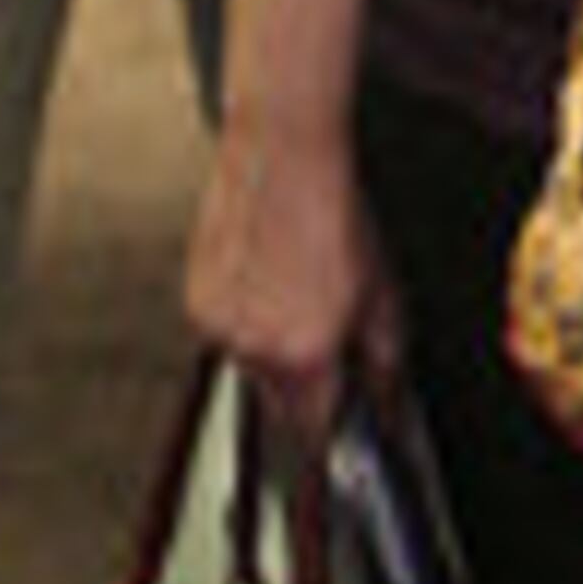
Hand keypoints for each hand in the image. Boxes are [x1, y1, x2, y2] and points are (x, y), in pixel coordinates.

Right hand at [187, 113, 396, 452]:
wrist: (282, 155)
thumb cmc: (334, 212)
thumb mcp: (382, 292)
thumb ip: (385, 358)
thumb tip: (387, 397)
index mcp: (303, 354)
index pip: (313, 428)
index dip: (333, 423)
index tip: (344, 414)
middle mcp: (253, 348)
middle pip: (279, 400)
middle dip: (306, 383)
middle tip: (328, 336)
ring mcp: (218, 325)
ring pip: (250, 364)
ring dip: (272, 347)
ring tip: (296, 291)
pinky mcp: (195, 298)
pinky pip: (224, 330)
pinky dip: (245, 317)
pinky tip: (267, 277)